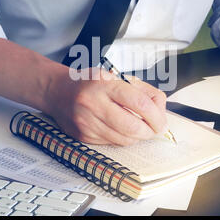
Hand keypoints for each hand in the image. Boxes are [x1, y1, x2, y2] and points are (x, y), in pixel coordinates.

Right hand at [46, 67, 167, 144]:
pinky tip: (122, 130)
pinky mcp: (83, 136)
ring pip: (123, 139)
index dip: (156, 116)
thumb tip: (160, 108)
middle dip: (150, 131)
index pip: (139, 103)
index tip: (162, 121)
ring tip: (140, 129)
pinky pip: (111, 143)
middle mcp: (93, 103)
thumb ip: (142, 90)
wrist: (57, 92)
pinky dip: (122, 139)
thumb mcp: (116, 76)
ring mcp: (86, 122)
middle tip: (155, 128)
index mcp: (104, 84)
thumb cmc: (89, 83)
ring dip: (137, 137)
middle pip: (132, 127)